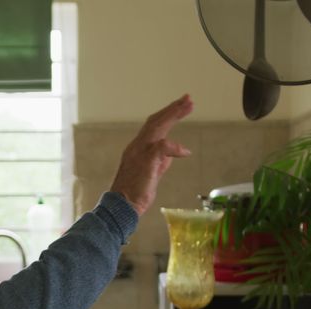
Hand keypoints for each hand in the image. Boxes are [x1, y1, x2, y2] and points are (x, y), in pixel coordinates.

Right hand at [110, 94, 194, 215]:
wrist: (122, 206)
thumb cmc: (135, 193)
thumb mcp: (151, 173)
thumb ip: (160, 161)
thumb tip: (172, 153)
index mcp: (138, 147)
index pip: (153, 125)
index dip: (167, 115)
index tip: (181, 106)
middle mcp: (137, 146)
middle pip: (155, 121)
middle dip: (173, 109)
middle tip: (188, 99)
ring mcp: (139, 152)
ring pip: (157, 127)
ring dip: (173, 115)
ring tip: (188, 106)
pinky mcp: (145, 161)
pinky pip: (162, 147)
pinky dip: (175, 147)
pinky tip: (185, 151)